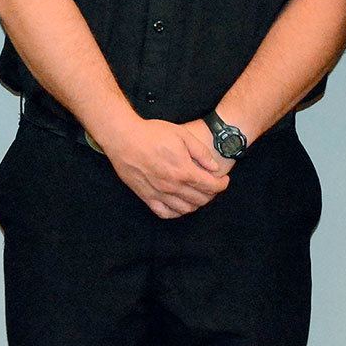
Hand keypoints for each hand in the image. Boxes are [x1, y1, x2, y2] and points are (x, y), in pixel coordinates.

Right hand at [95, 116, 229, 218]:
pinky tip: (178, 204)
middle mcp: (173, 186)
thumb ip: (201, 152)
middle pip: (201, 199)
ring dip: (195, 204)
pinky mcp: (145, 196)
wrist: (122, 136)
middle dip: (211, 193)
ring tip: (195, 193)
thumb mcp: (181, 134)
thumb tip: (214, 168)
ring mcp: (159, 193)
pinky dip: (176, 212)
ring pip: (185, 209)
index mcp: (184, 171)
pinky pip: (165, 213)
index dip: (222, 184)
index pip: (212, 186)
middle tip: (210, 185)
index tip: (223, 180)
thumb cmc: (151, 133)